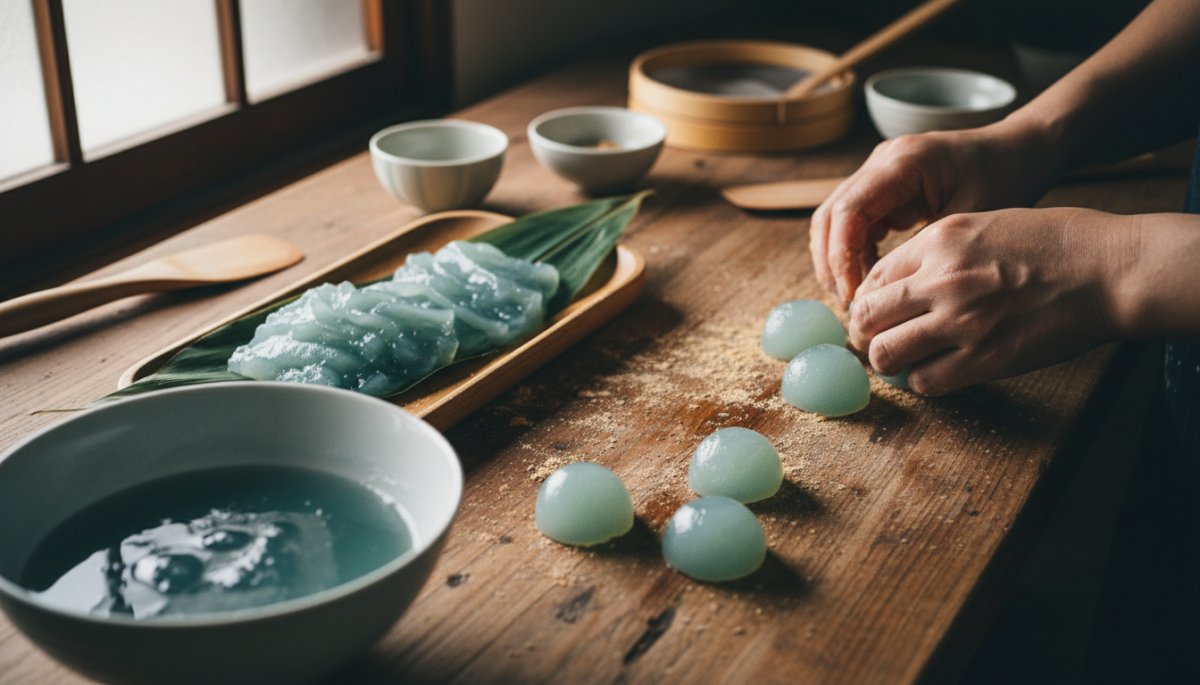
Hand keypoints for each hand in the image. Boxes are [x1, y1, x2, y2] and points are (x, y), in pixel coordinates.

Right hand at [809, 124, 1054, 304]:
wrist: (1018, 150)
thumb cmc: (1005, 178)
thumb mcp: (970, 220)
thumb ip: (926, 251)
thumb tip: (888, 293)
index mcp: (901, 163)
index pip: (848, 212)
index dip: (842, 257)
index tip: (855, 296)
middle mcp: (881, 162)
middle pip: (829, 215)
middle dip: (831, 264)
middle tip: (849, 303)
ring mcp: (878, 172)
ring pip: (833, 220)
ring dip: (837, 260)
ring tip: (855, 298)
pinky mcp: (882, 187)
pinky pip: (852, 222)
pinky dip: (853, 253)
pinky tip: (870, 280)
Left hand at [848, 207, 1129, 394]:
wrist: (1109, 270)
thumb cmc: (1055, 243)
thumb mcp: (985, 224)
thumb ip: (939, 251)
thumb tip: (901, 282)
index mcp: (940, 240)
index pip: (873, 277)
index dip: (868, 299)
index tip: (877, 312)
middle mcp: (942, 279)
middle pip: (866, 316)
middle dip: (866, 332)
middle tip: (878, 339)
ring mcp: (962, 321)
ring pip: (885, 353)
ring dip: (888, 360)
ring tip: (902, 359)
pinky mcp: (985, 359)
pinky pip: (925, 381)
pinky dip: (922, 380)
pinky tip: (936, 371)